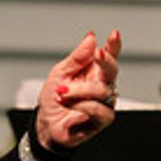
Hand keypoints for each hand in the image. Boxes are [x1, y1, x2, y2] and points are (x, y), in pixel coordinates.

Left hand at [34, 29, 122, 151]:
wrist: (46, 125)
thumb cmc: (54, 99)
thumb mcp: (60, 73)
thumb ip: (77, 57)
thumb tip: (90, 38)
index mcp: (93, 71)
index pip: (108, 56)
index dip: (113, 45)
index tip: (114, 35)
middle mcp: (102, 85)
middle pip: (112, 69)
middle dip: (105, 60)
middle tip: (97, 54)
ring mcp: (105, 102)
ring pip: (102, 90)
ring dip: (80, 90)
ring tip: (63, 93)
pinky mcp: (104, 118)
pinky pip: (99, 108)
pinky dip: (82, 105)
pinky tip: (72, 106)